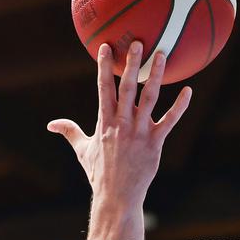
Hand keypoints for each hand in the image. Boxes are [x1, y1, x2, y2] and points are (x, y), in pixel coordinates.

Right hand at [47, 41, 191, 202]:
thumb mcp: (82, 150)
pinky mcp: (155, 143)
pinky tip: (188, 91)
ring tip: (162, 55)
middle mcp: (122, 123)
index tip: (105, 46)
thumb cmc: (99, 173)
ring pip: (149, 98)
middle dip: (132, 63)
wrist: (117, 196)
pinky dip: (180, 106)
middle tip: (138, 42)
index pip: (103, 88)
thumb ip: (70, 132)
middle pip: (127, 87)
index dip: (104, 66)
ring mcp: (139, 132)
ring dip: (156, 76)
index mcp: (104, 122)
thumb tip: (51, 124)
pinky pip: (170, 121)